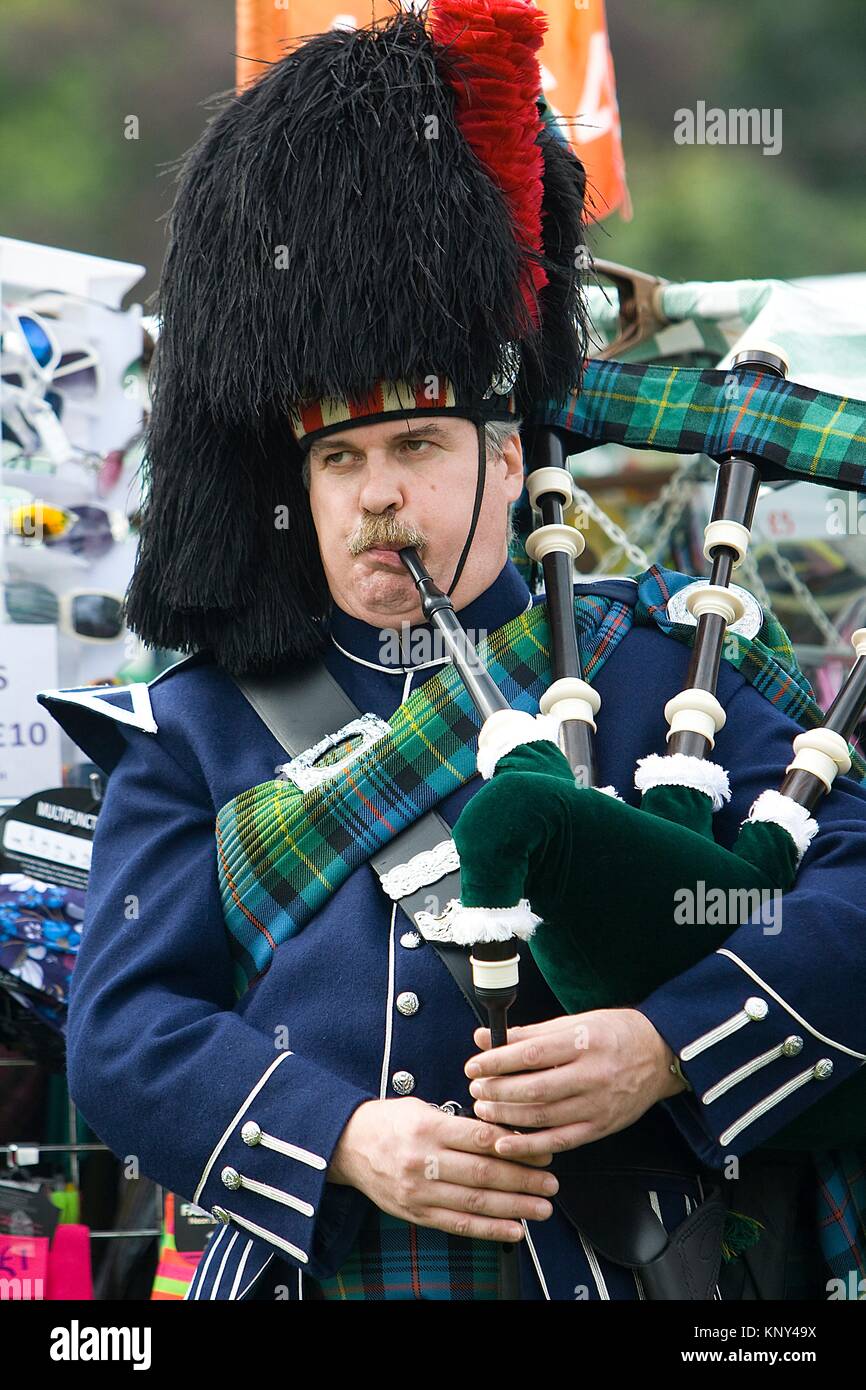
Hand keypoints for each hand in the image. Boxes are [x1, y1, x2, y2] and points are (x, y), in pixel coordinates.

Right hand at [328, 1098, 558, 1242]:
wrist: (346, 1146)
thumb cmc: (389, 1121)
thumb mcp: (421, 1107)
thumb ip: (459, 1121)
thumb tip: (505, 1133)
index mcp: (427, 1126)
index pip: (481, 1138)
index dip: (516, 1146)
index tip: (543, 1151)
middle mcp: (423, 1161)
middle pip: (483, 1173)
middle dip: (523, 1180)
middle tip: (552, 1184)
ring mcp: (418, 1191)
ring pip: (474, 1203)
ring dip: (514, 1207)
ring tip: (542, 1208)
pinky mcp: (416, 1213)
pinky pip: (458, 1225)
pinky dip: (489, 1230)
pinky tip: (514, 1229)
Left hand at [464, 1008, 687, 1158]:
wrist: (659, 1055)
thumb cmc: (613, 1033)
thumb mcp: (573, 1022)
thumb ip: (528, 1033)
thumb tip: (484, 1038)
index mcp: (583, 1041)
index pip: (530, 1054)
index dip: (496, 1061)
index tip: (474, 1065)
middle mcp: (592, 1074)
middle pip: (534, 1089)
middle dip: (497, 1092)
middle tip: (476, 1089)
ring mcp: (597, 1104)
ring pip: (543, 1117)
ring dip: (506, 1117)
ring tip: (485, 1110)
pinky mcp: (600, 1127)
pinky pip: (559, 1142)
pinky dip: (529, 1146)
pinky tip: (505, 1143)